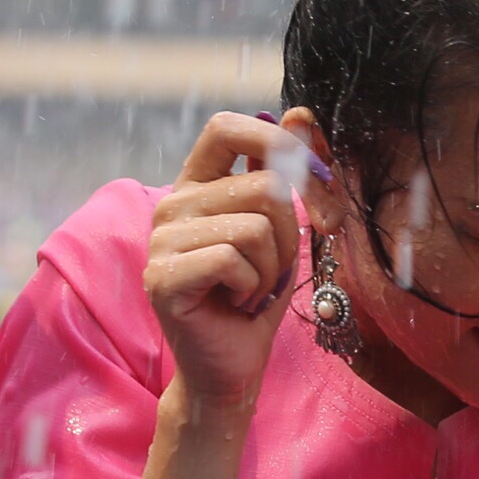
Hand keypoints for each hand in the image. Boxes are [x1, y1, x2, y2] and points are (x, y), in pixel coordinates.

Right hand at [141, 112, 315, 410]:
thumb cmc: (258, 296)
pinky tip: (234, 303)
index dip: (278, 143)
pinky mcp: (162, 276)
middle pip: (263, 186)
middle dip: (292, 233)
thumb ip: (288, 173)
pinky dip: (253, 287)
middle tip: (272, 269)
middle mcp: (171, 204)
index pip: (226, 127)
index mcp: (197, 185)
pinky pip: (235, 259)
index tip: (317, 181)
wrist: (232, 365)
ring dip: (273, 266)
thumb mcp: (283, 229)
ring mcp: (161, 240)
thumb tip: (300, 113)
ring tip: (250, 288)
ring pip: (255, 225)